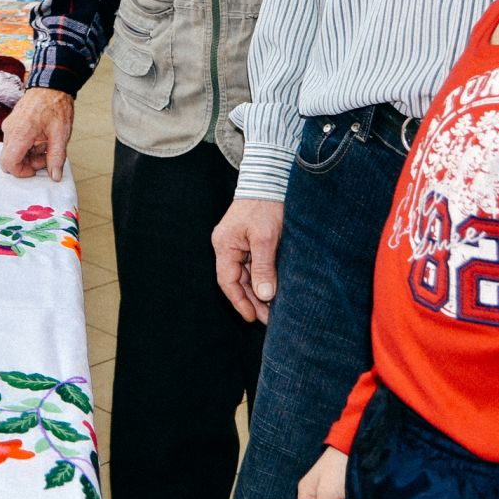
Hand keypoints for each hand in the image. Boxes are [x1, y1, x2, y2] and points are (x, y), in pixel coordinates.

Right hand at [0, 87, 73, 180]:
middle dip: (27, 163)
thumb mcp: (61, 134)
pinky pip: (13, 142)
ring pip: (12, 152)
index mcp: (20, 133)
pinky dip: (25, 146)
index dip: (21, 172)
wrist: (51, 86)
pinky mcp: (11, 124)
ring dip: (28, 155)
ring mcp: (9, 126)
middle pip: (9, 159)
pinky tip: (39, 139)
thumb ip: (56, 157)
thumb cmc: (56, 106)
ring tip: (45, 145)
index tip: (36, 170)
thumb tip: (55, 176)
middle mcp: (10, 130)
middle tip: (45, 156)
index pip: (9, 163)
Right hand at [213, 198, 284, 322]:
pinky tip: (274, 290)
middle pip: (236, 280)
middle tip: (269, 319)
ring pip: (245, 275)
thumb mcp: (266, 237)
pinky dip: (262, 279)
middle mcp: (227, 246)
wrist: (270, 179)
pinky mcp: (249, 241)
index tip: (254, 318)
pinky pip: (253, 266)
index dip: (240, 301)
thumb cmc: (266, 205)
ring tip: (274, 310)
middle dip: (252, 301)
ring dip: (258, 291)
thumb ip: (263, 266)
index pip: (227, 280)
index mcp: (224, 244)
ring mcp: (237, 244)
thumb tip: (264, 295)